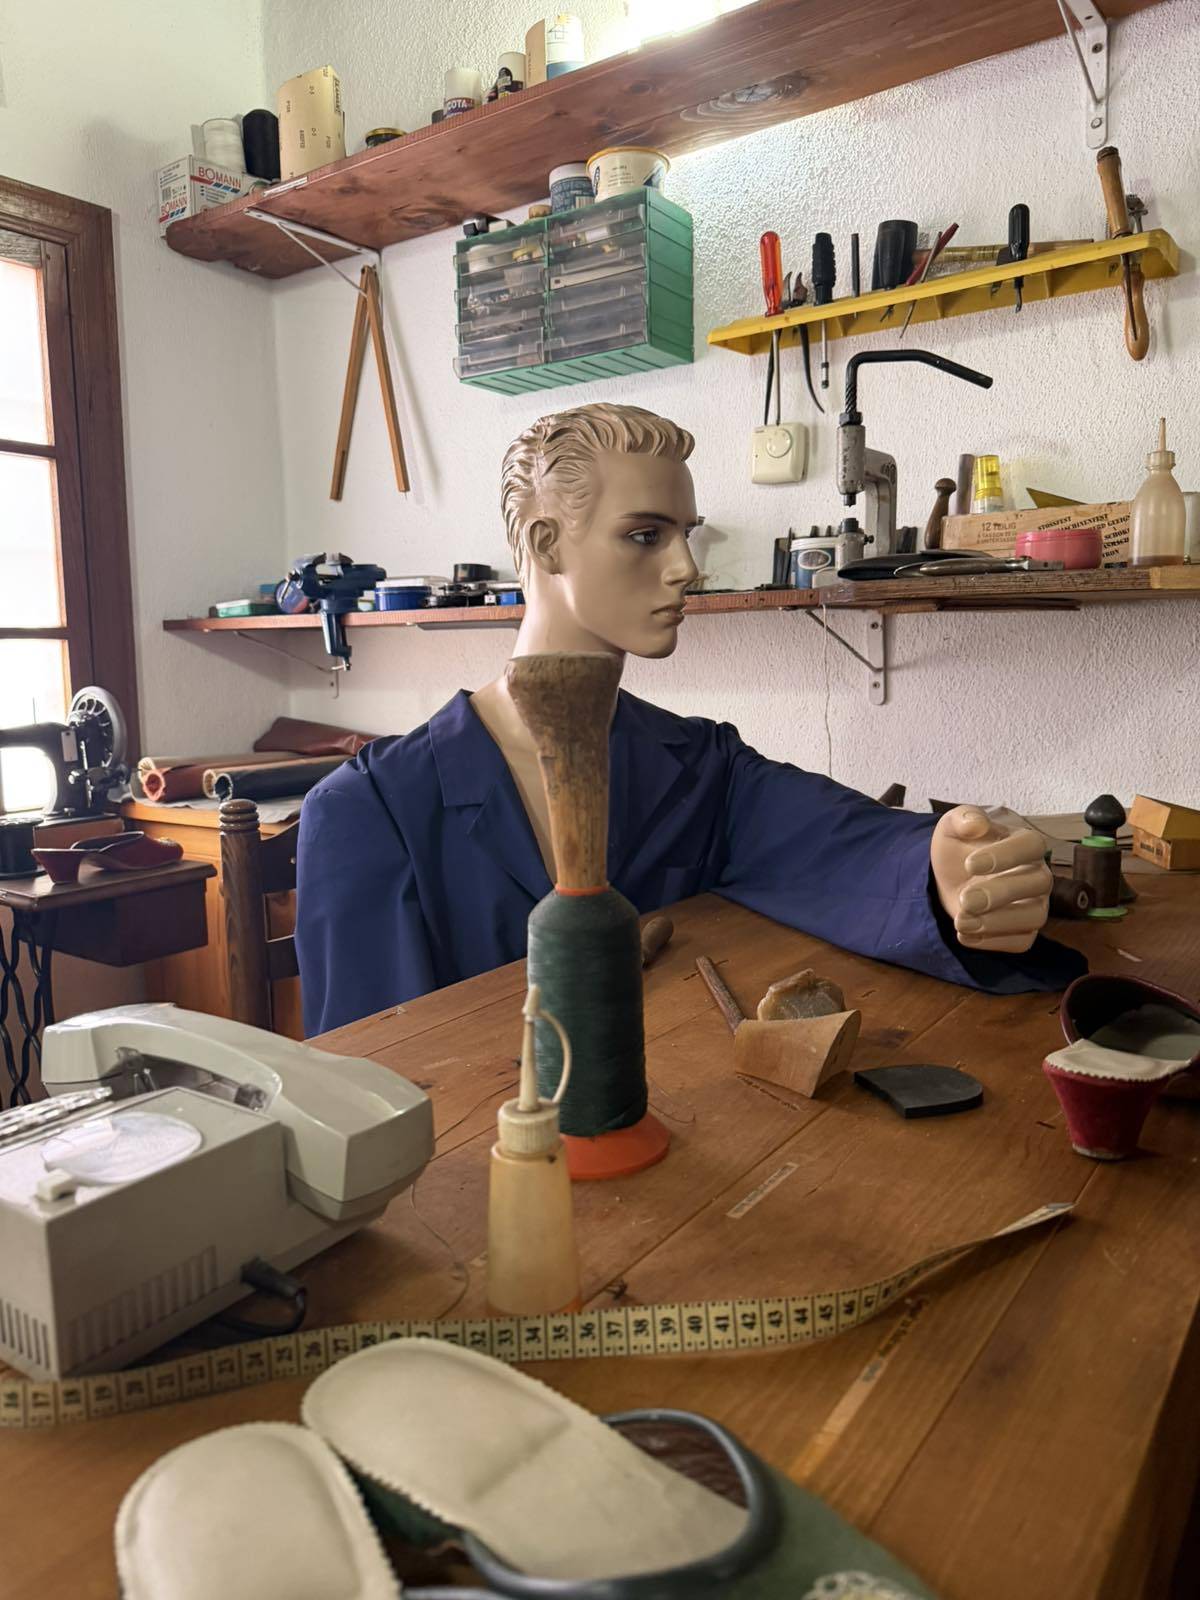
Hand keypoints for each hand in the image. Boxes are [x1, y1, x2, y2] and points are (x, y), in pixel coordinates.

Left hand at [930, 805, 1051, 953]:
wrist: (952, 876)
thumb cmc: (961, 847)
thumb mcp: (953, 827)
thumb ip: (963, 819)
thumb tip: (975, 822)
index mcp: (1025, 842)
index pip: (1031, 845)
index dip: (1004, 855)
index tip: (969, 864)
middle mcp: (1038, 873)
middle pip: (1038, 883)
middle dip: (1000, 893)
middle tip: (965, 899)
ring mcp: (1035, 903)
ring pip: (1035, 916)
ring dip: (997, 922)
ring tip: (961, 921)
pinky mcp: (1025, 929)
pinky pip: (1022, 941)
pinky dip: (993, 942)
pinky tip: (964, 934)